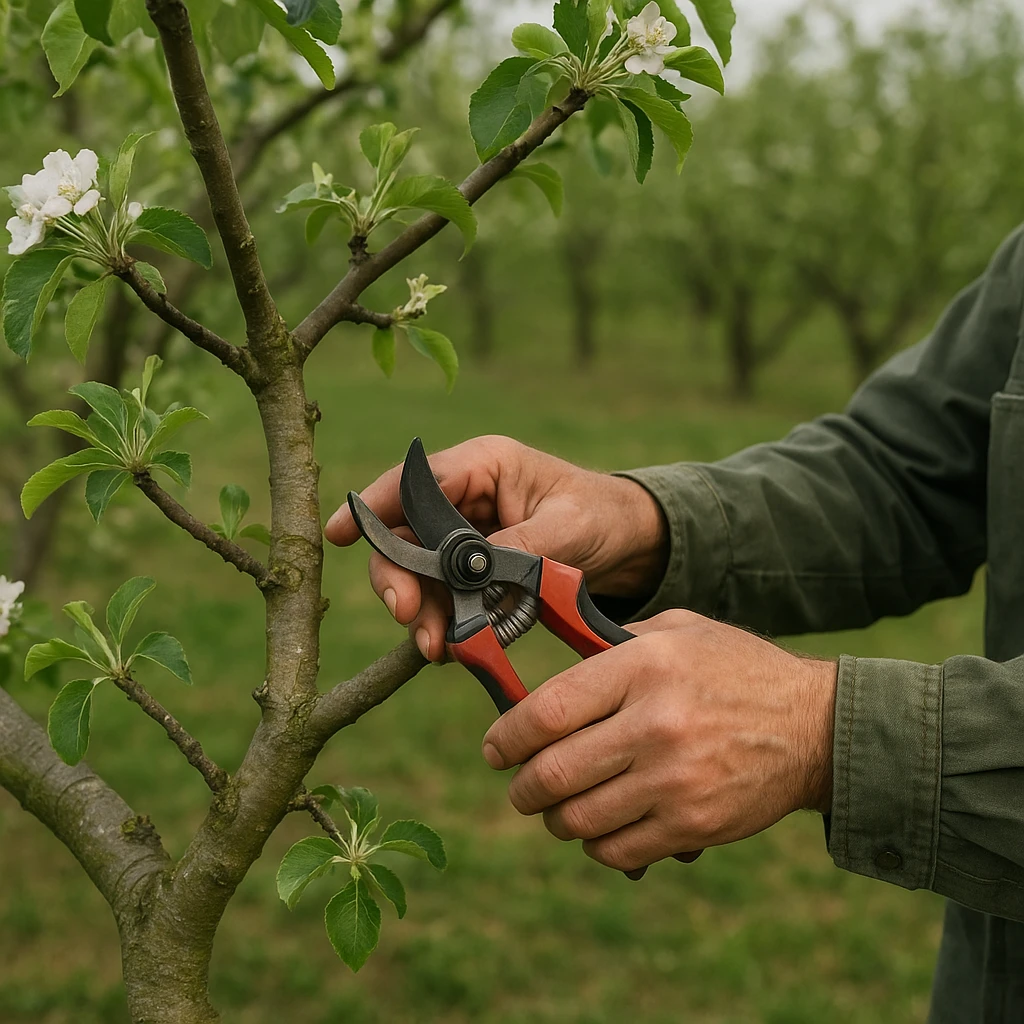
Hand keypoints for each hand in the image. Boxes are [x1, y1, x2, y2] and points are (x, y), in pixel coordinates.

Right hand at [325, 435, 667, 660]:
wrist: (629, 543)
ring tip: (437, 646)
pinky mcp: (475, 573)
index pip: (413, 482)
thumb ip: (520, 546)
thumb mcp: (567, 527)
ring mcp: (466, 539)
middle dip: (399, 577)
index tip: (340, 534)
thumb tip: (474, 570)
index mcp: (481, 467)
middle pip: (405, 535)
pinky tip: (454, 646)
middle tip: (407, 614)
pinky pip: (446, 599)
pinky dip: (447, 624)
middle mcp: (463, 500)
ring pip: (421, 575)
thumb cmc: (602, 514)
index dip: (372, 507)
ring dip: (423, 612)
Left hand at [481, 610, 836, 873]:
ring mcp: (675, 781)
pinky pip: (616, 851)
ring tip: (558, 806)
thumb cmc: (734, 671)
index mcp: (644, 667)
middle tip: (519, 785)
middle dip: (521, 787)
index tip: (495, 748)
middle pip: (552, 773)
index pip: (548, 711)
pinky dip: (595, 844)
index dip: (507, 736)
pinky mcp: (693, 826)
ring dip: (555, 818)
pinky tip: (600, 826)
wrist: (814, 727)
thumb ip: (611, 647)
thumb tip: (548, 679)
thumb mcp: (677, 632)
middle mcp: (656, 724)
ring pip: (577, 818)